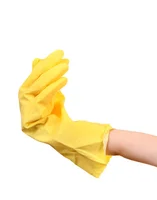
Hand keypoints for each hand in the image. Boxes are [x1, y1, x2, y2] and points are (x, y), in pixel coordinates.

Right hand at [18, 50, 112, 177]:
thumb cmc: (73, 125)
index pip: (32, 81)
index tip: (59, 54)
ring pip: (34, 91)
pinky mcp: (35, 126)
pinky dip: (52, 88)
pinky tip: (64, 79)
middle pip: (31, 84)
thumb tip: (37, 60)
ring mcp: (29, 121)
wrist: (85, 145)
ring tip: (66, 66)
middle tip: (62, 55)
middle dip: (46, 68)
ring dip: (50, 76)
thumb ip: (47, 82)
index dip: (43, 66)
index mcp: (31, 108)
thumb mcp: (58, 99)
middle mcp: (27, 114)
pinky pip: (41, 101)